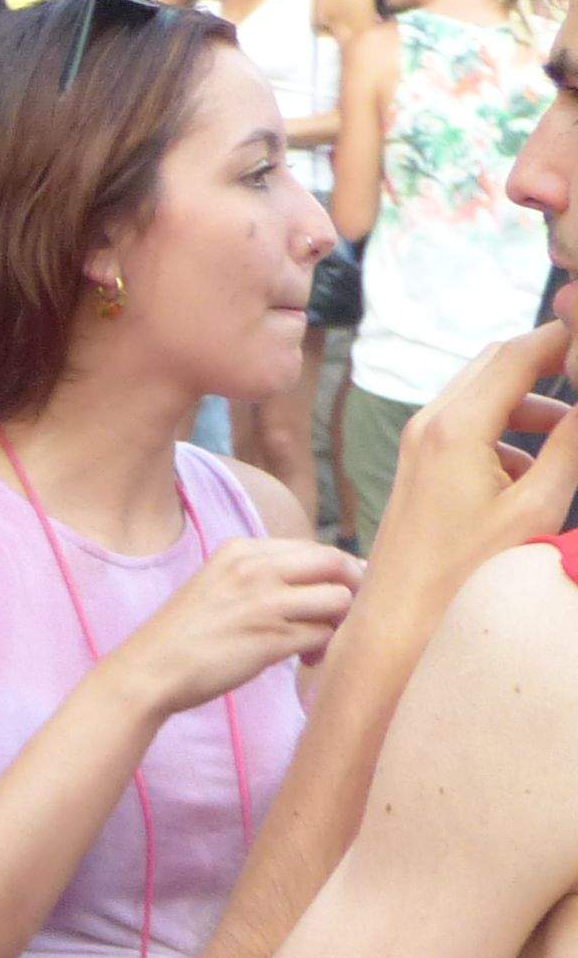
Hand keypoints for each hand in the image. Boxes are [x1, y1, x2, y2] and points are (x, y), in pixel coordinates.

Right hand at [112, 535, 364, 714]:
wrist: (149, 669)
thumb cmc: (184, 634)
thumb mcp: (217, 583)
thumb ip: (260, 573)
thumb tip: (320, 579)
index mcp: (240, 550)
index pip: (314, 548)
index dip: (337, 571)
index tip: (338, 593)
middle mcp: (254, 569)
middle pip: (335, 563)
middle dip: (354, 588)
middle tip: (345, 613)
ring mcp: (263, 603)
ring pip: (337, 599)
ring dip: (340, 623)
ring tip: (319, 641)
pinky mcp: (271, 639)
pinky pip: (323, 635)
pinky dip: (324, 647)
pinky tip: (305, 659)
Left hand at [354, 320, 577, 639]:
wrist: (398, 620)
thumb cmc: (466, 572)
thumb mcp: (537, 506)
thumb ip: (573, 444)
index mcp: (456, 425)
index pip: (520, 353)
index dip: (565, 337)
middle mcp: (429, 423)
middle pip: (498, 365)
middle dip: (550, 362)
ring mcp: (418, 444)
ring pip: (485, 397)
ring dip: (533, 405)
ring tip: (576, 432)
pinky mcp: (419, 466)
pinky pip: (469, 429)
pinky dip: (508, 434)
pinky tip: (539, 471)